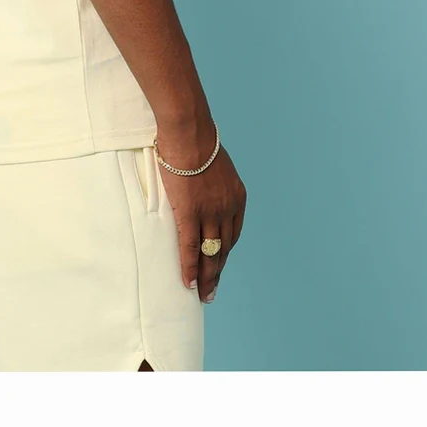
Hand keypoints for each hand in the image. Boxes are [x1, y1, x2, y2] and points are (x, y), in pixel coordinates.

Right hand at [155, 133, 246, 303]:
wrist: (189, 131)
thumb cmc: (195, 140)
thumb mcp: (213, 163)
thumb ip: (210, 179)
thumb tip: (198, 182)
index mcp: (237, 197)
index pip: (233, 234)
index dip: (225, 252)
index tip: (219, 264)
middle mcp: (228, 208)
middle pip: (225, 248)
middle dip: (218, 271)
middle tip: (212, 290)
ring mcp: (210, 212)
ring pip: (210, 253)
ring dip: (207, 277)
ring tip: (203, 294)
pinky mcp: (191, 213)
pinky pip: (191, 247)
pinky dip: (190, 268)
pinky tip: (189, 282)